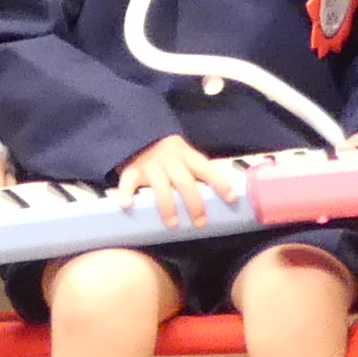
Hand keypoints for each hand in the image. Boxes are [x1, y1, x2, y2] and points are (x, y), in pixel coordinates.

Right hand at [114, 132, 245, 229]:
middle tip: (200, 222)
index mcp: (187, 156)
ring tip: (173, 224)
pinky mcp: (132, 170)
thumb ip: (197, 172)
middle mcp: (170, 161)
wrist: (138, 132)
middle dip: (193, 203)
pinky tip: (127, 205)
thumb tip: (223, 197)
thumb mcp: (185, 155)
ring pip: (160, 186)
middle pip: (184, 182)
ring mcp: (150, 165)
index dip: (220, 183)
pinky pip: (128, 181)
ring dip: (167, 205)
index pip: (206, 169)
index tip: (232, 199)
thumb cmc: (169, 153)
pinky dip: (126, 193)